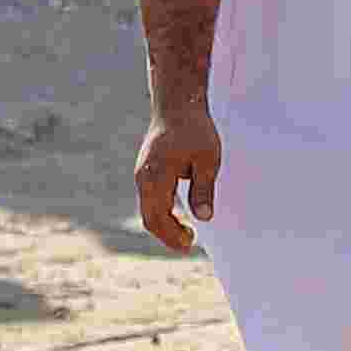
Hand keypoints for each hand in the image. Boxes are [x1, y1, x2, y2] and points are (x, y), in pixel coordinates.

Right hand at [135, 101, 220, 251]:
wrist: (177, 104)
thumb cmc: (195, 129)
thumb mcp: (208, 160)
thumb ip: (204, 189)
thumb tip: (204, 217)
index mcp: (155, 177)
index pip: (157, 218)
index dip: (171, 236)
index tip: (188, 245)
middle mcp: (143, 178)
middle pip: (149, 217)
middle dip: (168, 234)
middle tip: (190, 243)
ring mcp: (142, 174)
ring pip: (148, 209)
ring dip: (165, 223)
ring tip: (188, 232)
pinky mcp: (146, 170)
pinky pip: (150, 198)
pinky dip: (162, 211)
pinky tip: (179, 215)